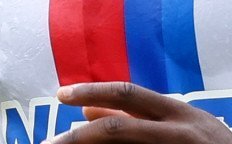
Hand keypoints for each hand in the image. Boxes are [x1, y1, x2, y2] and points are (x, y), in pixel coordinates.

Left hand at [47, 82, 231, 143]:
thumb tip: (86, 113)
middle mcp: (180, 130)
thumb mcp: (181, 129)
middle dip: (79, 136)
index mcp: (178, 112)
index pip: (128, 95)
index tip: (62, 95)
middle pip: (119, 128)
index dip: (93, 92)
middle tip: (49, 143)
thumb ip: (137, 121)